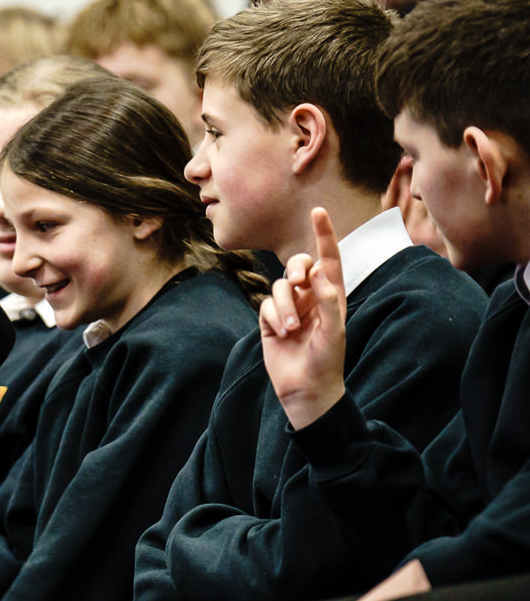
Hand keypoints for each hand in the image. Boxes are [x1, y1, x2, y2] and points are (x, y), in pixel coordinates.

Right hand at [259, 208, 347, 430]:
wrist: (306, 389)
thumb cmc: (327, 360)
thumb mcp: (334, 330)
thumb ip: (327, 299)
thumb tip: (315, 271)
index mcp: (332, 295)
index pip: (328, 258)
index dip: (324, 234)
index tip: (318, 211)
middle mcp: (310, 297)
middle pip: (297, 265)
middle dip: (295, 269)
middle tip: (297, 281)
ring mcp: (290, 308)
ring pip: (279, 287)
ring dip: (285, 306)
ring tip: (292, 329)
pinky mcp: (270, 321)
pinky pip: (266, 305)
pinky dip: (273, 318)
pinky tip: (281, 334)